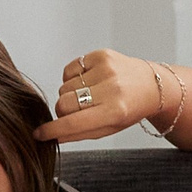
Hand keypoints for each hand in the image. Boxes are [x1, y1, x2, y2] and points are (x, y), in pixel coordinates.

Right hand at [37, 47, 160, 144]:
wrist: (152, 85)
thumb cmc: (130, 109)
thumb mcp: (109, 129)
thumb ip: (79, 133)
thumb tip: (52, 136)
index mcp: (114, 111)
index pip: (73, 123)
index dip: (51, 130)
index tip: (39, 134)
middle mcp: (111, 88)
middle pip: (63, 103)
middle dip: (62, 112)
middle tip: (75, 112)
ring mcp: (105, 69)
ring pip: (64, 87)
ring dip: (70, 94)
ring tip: (89, 95)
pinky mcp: (100, 55)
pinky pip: (69, 70)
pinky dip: (73, 78)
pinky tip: (88, 81)